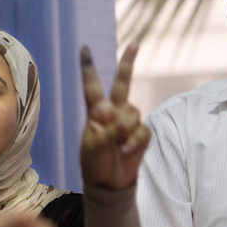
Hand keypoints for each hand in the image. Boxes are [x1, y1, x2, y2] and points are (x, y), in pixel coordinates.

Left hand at [79, 43, 150, 189]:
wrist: (108, 183)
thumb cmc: (94, 163)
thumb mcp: (93, 146)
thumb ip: (106, 130)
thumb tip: (120, 119)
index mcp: (95, 112)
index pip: (92, 86)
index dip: (88, 67)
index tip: (84, 48)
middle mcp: (113, 112)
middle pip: (123, 83)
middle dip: (128, 63)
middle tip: (134, 44)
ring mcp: (128, 123)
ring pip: (133, 112)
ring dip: (125, 127)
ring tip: (117, 144)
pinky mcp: (141, 135)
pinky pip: (142, 130)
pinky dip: (134, 140)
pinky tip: (126, 150)